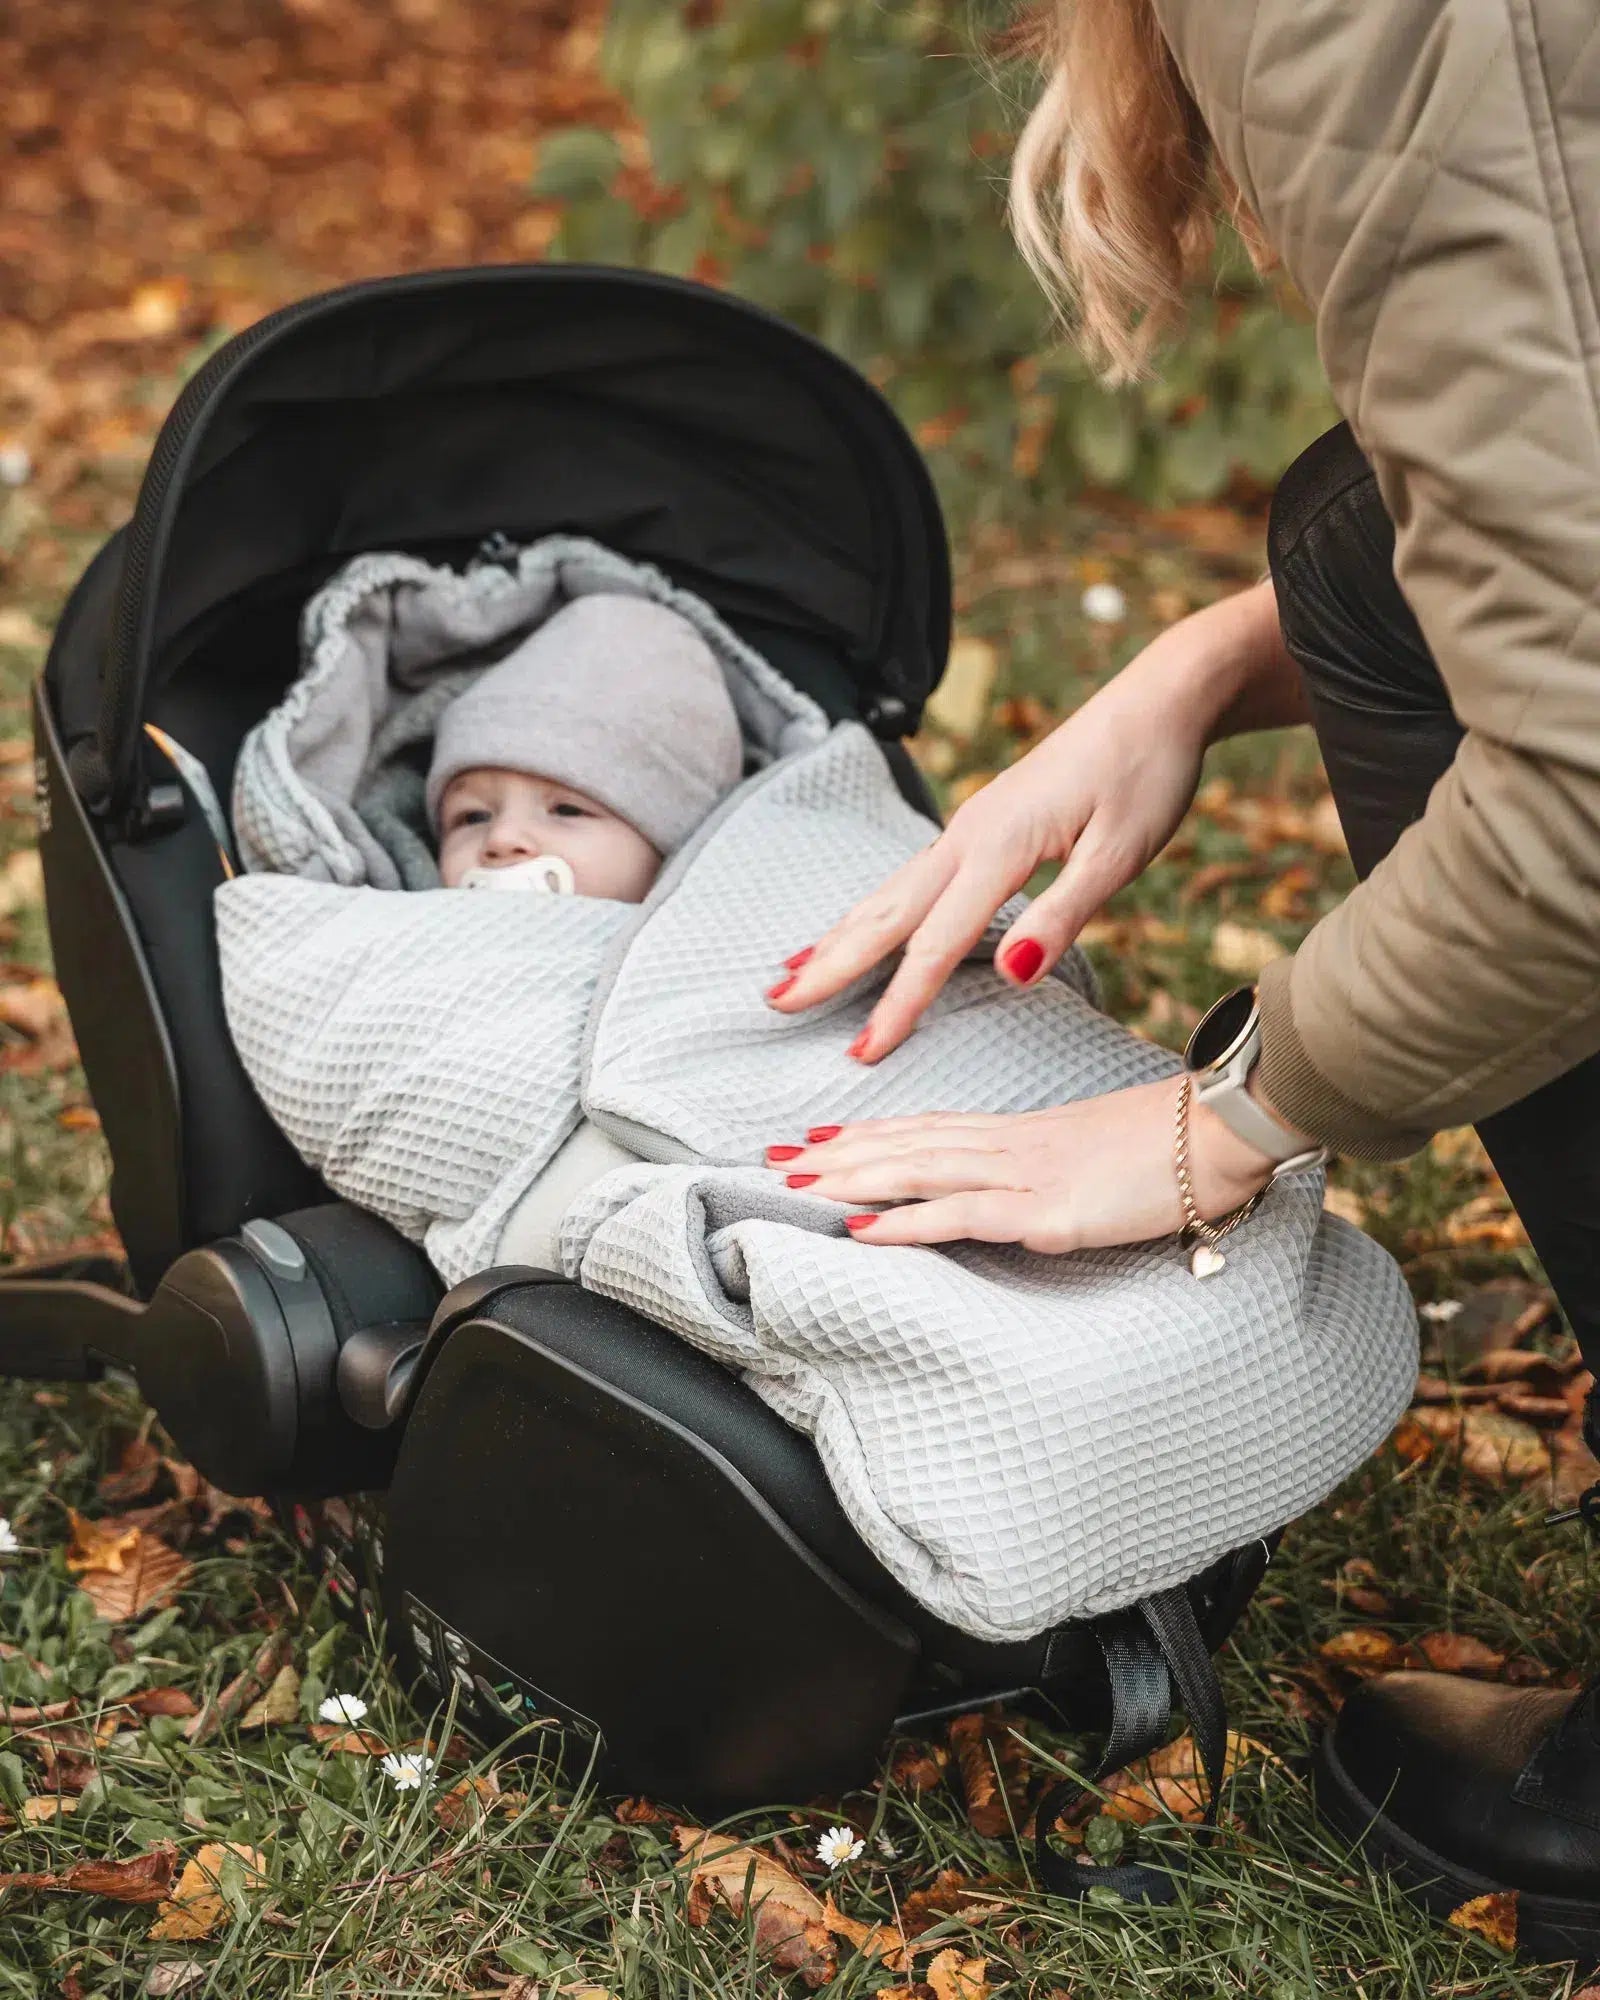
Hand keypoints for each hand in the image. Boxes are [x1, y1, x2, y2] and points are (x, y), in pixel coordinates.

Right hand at [765, 581, 1303, 1061]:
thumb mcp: (1122, 853)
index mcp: (998, 848)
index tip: (862, 1052)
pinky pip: (909, 879)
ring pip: (887, 892)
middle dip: (830, 964)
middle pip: (885, 913)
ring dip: (838, 936)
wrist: (1157, 702)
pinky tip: (856, 925)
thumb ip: (1063, 915)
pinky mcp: (979, 826)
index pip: (935, 945)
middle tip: (774, 1006)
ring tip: (789, 973)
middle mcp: (967, 836)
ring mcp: (967, 828)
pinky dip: (870, 910)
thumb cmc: (1148, 776)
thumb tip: (1012, 975)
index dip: (897, 1004)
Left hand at [766, 1079, 1276, 1252]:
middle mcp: (1010, 1145)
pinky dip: (904, 1223)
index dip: (868, 1132)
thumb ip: (1059, 1171)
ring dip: (850, 1180)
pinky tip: (860, 1231)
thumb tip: (1038, 1190)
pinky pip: (961, 1215)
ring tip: (794, 1185)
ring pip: (918, 1171)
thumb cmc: (1176, 1146)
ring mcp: (1025, 1174)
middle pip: (906, 1143)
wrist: (1224, 1132)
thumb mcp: (1102, 1159)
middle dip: (835, 1154)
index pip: (928, 1128)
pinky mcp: (1046, 1210)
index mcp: (1022, 1133)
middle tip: (771, 1159)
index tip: (815, 1137)